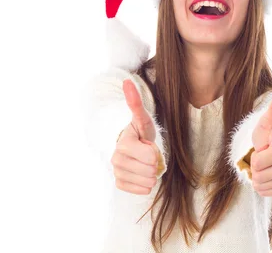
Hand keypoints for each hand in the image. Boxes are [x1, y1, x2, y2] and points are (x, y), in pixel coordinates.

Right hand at [111, 79, 160, 194]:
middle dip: (155, 163)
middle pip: (150, 170)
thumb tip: (127, 81)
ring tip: (146, 163)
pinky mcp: (119, 184)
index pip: (149, 157)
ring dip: (152, 174)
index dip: (155, 152)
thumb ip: (135, 102)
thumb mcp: (143, 119)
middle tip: (149, 154)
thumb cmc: (141, 132)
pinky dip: (146, 184)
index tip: (149, 144)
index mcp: (123, 143)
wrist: (134, 147)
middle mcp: (116, 159)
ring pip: (147, 181)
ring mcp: (116, 172)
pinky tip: (142, 174)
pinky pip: (140, 190)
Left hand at [250, 86, 271, 196]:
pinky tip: (268, 176)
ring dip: (258, 177)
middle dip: (255, 168)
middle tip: (262, 158)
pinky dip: (263, 186)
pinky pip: (266, 193)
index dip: (254, 157)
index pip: (257, 163)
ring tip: (264, 167)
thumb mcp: (265, 124)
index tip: (261, 149)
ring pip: (261, 186)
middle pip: (258, 176)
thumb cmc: (267, 137)